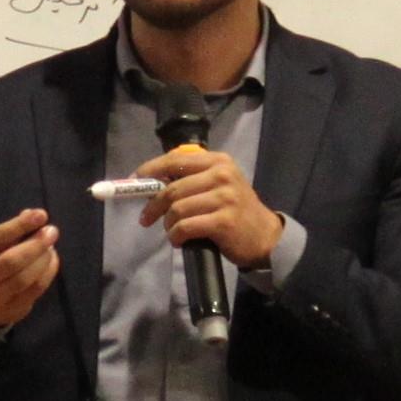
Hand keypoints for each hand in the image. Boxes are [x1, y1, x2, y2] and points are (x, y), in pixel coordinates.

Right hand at [0, 208, 60, 330]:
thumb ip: (9, 231)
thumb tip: (33, 214)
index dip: (20, 225)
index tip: (41, 215)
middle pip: (11, 261)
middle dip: (35, 244)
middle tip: (52, 232)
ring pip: (25, 278)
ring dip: (43, 259)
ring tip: (51, 247)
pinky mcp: (13, 310)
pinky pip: (35, 290)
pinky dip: (48, 273)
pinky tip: (51, 260)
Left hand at [140, 145, 286, 270]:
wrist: (265, 236)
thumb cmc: (236, 209)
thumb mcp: (219, 184)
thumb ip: (192, 178)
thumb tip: (153, 182)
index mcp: (218, 161)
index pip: (175, 160)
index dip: (151, 170)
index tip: (136, 180)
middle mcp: (222, 175)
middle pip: (172, 188)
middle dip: (153, 205)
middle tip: (145, 218)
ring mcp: (224, 198)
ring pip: (177, 209)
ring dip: (168, 224)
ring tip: (171, 231)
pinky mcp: (223, 221)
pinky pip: (186, 227)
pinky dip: (176, 236)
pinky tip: (179, 240)